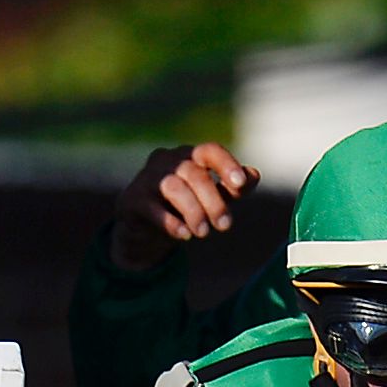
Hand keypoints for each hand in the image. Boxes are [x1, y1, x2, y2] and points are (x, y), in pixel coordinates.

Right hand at [108, 143, 255, 275]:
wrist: (145, 230)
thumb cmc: (184, 208)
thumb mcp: (212, 198)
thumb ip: (232, 188)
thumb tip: (254, 174)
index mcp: (190, 156)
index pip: (210, 151)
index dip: (226, 165)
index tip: (241, 184)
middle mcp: (168, 161)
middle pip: (194, 173)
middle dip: (213, 200)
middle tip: (225, 226)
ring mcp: (147, 177)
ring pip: (174, 187)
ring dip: (193, 211)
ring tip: (203, 233)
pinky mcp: (132, 199)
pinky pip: (152, 207)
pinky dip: (170, 222)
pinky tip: (183, 235)